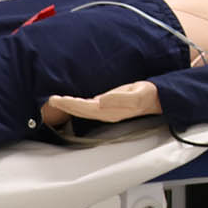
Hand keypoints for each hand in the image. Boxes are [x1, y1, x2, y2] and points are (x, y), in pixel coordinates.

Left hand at [46, 82, 160, 122]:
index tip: (57, 100)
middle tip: (50, 99)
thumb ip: (119, 98)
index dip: (70, 105)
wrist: (157, 98)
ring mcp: (106, 110)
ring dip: (69, 106)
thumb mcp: (137, 95)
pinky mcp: (108, 106)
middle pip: (80, 111)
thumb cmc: (148, 95)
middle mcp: (106, 113)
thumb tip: (100, 101)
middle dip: (65, 106)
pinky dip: (77, 104)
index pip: (84, 108)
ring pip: (83, 110)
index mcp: (110, 111)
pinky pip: (88, 107)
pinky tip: (72, 102)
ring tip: (56, 100)